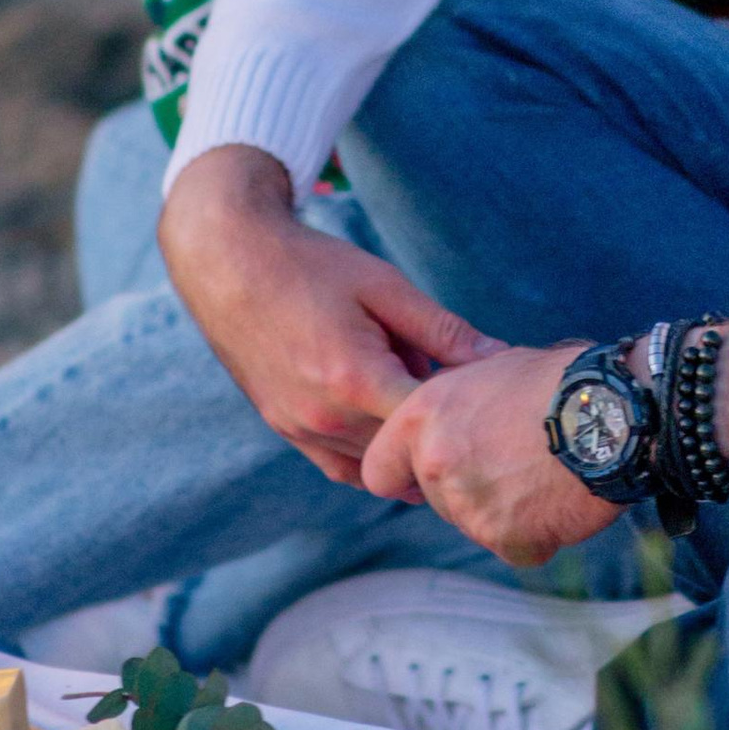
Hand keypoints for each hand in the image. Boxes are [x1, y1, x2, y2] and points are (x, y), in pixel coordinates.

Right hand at [158, 145, 502, 482]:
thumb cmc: (311, 266)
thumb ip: (443, 331)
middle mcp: (325, 418)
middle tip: (464, 403)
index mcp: (356, 380)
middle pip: (407, 451)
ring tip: (424, 406)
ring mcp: (300, 430)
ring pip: (375, 466)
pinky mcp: (285, 429)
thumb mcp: (386, 287)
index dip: (466, 412)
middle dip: (438, 430)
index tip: (487, 395)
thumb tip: (500, 358)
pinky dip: (371, 456)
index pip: (432, 426)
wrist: (228, 262)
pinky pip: (341, 467)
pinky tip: (389, 421)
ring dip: (404, 445)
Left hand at [360, 342, 621, 566]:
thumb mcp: (491, 368)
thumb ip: (455, 399)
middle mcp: (435, 463)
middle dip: (467, 489)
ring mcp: (468, 507)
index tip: (427, 474)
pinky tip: (562, 501)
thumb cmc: (559, 379)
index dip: (403, 474)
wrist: (613, 412)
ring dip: (504, 510)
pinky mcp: (504, 538)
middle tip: (515, 464)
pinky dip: (537, 533)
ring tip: (546, 476)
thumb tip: (445, 415)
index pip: (379, 470)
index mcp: (421, 416)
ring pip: (474, 524)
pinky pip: (515, 547)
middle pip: (435, 499)